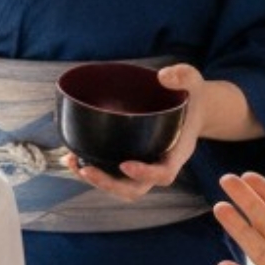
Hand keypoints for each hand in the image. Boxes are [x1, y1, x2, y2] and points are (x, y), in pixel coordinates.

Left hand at [72, 62, 205, 200]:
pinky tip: (72, 157)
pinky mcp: (130, 161)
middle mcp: (159, 165)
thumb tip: (163, 76)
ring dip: (96, 181)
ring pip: (121, 187)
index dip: (146, 174)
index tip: (126, 165)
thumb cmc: (190, 97)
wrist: (190, 108)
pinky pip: (112, 174)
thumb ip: (183, 76)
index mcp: (177, 152)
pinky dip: (91, 170)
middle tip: (87, 170)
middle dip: (110, 184)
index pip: (164, 173)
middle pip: (136, 189)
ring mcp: (144, 166)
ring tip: (74, 163)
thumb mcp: (193, 82)